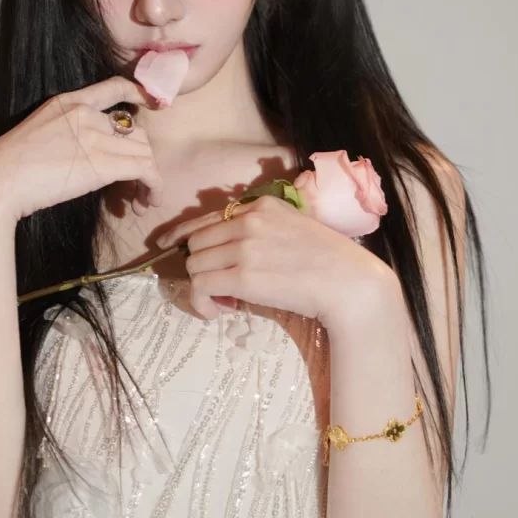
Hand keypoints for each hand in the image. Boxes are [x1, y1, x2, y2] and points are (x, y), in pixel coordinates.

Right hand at [0, 76, 163, 225]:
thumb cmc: (5, 170)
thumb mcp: (37, 136)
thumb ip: (65, 136)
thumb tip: (84, 159)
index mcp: (67, 102)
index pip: (114, 87)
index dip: (140, 93)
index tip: (155, 104)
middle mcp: (86, 114)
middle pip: (136, 130)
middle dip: (142, 158)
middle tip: (136, 186)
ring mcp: (95, 137)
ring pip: (145, 152)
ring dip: (149, 178)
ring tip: (140, 201)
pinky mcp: (103, 164)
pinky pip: (145, 170)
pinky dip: (152, 186)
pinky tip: (144, 202)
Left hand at [155, 193, 394, 324]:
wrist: (349, 283)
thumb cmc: (331, 261)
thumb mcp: (296, 226)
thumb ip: (265, 228)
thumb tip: (234, 247)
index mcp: (262, 206)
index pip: (208, 217)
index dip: (183, 233)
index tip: (168, 243)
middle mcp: (249, 221)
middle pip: (197, 243)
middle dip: (201, 266)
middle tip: (220, 288)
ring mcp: (244, 247)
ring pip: (194, 264)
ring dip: (202, 287)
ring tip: (224, 302)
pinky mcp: (243, 276)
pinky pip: (200, 287)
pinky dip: (202, 303)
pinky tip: (218, 311)